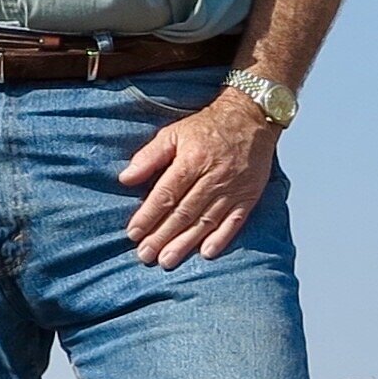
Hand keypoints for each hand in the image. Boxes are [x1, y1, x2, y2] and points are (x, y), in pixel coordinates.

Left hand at [117, 90, 276, 268]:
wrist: (251, 118)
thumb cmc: (207, 128)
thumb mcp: (174, 133)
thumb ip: (149, 156)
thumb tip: (125, 178)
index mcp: (192, 161)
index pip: (166, 194)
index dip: (149, 215)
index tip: (133, 233)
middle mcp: (212, 177)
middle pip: (184, 212)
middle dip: (162, 236)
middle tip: (145, 255)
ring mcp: (232, 189)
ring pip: (206, 221)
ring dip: (185, 243)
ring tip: (167, 260)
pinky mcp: (248, 196)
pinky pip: (235, 221)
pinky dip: (221, 238)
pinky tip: (206, 253)